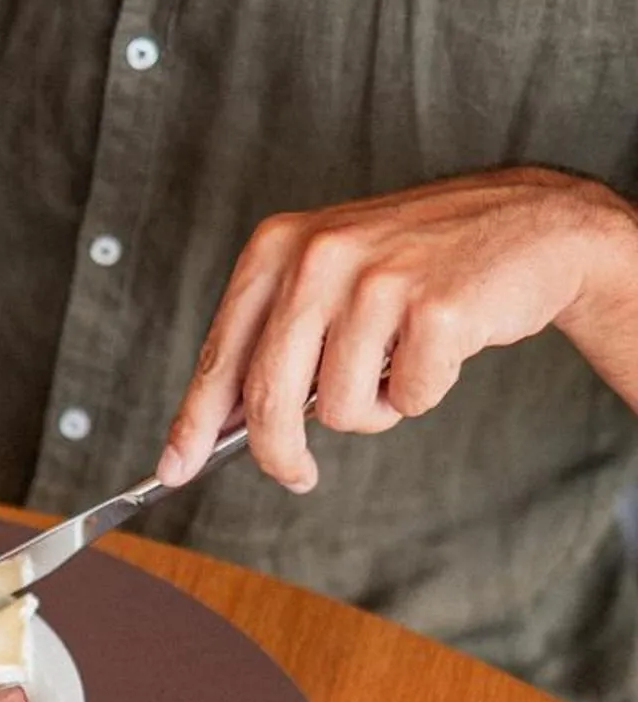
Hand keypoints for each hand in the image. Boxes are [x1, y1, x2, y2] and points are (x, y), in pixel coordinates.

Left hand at [159, 169, 637, 492]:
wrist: (528, 225)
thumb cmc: (421, 263)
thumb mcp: (331, 277)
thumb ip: (276, 339)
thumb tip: (219, 423)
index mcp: (280, 246)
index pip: (221, 352)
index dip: (193, 421)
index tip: (173, 467)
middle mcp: (319, 255)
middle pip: (268, 395)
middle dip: (279, 452)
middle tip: (297, 476)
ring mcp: (377, 279)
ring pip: (339, 408)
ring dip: (373, 409)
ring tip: (399, 363)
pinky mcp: (433, 308)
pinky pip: (408, 400)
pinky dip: (423, 394)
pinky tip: (441, 349)